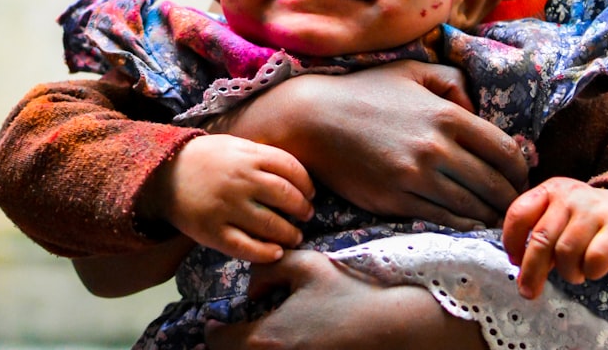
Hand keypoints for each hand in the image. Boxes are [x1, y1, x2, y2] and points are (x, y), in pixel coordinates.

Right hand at [141, 134, 314, 261]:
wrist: (164, 173)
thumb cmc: (206, 158)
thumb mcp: (235, 145)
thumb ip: (262, 156)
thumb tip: (295, 173)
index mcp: (249, 156)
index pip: (291, 168)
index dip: (306, 183)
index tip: (311, 193)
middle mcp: (241, 180)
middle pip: (285, 196)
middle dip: (302, 208)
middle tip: (307, 215)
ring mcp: (226, 207)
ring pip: (270, 225)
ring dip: (289, 233)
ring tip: (295, 236)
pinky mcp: (212, 232)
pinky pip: (245, 247)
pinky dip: (265, 252)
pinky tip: (276, 252)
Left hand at [203, 251, 484, 349]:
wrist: (391, 328)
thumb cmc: (348, 295)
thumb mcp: (307, 266)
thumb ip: (270, 267)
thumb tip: (253, 286)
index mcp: (264, 340)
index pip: (216, 342)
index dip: (217, 327)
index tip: (223, 319)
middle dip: (234, 342)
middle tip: (245, 327)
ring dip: (255, 348)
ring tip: (270, 334)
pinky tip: (292, 342)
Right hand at [214, 61, 527, 228]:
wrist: (315, 120)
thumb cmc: (366, 92)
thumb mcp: (414, 71)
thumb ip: (454, 81)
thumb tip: (478, 108)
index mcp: (446, 115)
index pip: (505, 150)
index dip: (521, 169)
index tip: (522, 175)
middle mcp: (437, 149)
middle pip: (494, 184)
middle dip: (511, 197)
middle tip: (516, 201)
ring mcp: (417, 178)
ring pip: (472, 207)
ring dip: (491, 214)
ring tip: (497, 215)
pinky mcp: (397, 201)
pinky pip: (444, 219)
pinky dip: (464, 223)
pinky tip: (470, 221)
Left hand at [501, 179, 607, 298]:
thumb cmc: (588, 224)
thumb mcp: (560, 217)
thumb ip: (539, 234)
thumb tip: (519, 265)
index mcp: (550, 190)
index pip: (520, 213)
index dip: (512, 241)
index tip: (514, 261)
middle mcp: (570, 196)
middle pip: (541, 238)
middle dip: (531, 270)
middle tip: (528, 291)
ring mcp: (594, 210)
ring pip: (566, 252)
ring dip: (567, 272)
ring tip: (575, 272)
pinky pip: (594, 260)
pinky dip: (590, 272)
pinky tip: (594, 269)